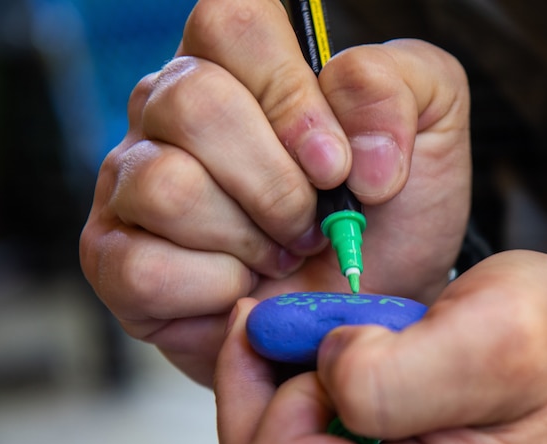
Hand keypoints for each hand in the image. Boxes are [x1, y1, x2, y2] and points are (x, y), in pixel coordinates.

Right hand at [80, 0, 470, 384]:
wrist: (372, 312)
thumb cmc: (392, 218)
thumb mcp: (430, 131)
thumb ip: (399, 90)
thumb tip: (355, 145)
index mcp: (241, 63)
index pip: (230, 22)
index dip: (288, 93)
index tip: (336, 162)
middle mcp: (172, 109)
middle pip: (194, 103)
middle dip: (279, 183)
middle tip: (316, 222)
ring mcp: (134, 182)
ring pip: (167, 185)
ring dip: (251, 237)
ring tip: (284, 254)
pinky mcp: (116, 260)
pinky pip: (144, 266)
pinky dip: (214, 291)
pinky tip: (243, 290)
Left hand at [214, 251, 546, 443]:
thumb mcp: (497, 331)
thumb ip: (394, 370)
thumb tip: (314, 380)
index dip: (289, 393)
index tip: (337, 338)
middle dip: (272, 396)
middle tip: (317, 331)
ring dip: (281, 406)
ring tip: (343, 355)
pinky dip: (293, 427)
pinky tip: (332, 385)